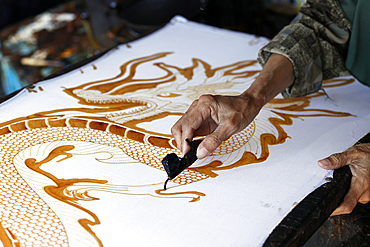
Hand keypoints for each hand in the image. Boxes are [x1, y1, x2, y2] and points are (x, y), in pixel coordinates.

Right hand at [171, 54, 293, 158]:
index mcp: (204, 104)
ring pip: (182, 128)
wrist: (249, 104)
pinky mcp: (200, 118)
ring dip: (185, 141)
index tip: (187, 153)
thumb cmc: (242, 110)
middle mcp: (198, 106)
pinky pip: (190, 129)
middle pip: (180, 126)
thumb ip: (213, 141)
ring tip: (192, 152)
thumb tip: (200, 152)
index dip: (185, 141)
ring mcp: (198, 112)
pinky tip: (196, 147)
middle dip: (182, 142)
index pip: (187, 125)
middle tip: (188, 155)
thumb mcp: (230, 127)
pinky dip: (190, 139)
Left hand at [318, 143, 369, 215]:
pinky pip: (354, 197)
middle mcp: (366, 192)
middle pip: (347, 204)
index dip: (336, 210)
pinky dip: (347, 193)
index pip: (347, 205)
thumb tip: (323, 163)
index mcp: (361, 184)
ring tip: (335, 186)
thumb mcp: (352, 154)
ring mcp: (367, 194)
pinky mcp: (366, 193)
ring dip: (342, 195)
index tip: (326, 210)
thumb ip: (337, 159)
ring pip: (350, 200)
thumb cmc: (368, 154)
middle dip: (335, 199)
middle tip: (324, 193)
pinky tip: (343, 186)